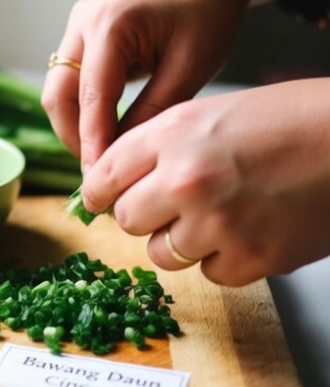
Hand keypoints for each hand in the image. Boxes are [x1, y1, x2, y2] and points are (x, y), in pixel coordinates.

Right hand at [41, 0, 244, 169]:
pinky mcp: (83, 34)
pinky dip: (84, 109)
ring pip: (59, 89)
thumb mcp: (189, 69)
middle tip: (102, 178)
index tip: (101, 185)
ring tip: (107, 161)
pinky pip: (72, 79)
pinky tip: (109, 134)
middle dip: (75, 138)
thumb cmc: (207, 15)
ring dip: (76, 126)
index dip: (94, 144)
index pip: (90, 97)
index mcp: (110, 23)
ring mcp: (78, 24)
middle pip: (58, 94)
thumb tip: (122, 159)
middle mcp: (83, 20)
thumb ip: (153, 113)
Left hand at [80, 79, 329, 285]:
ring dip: (182, 240)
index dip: (100, 192)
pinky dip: (224, 258)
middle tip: (169, 205)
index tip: (100, 200)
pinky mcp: (252, 259)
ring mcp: (218, 224)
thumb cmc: (286, 120)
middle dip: (144, 215)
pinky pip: (211, 273)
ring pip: (164, 254)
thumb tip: (121, 182)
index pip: (105, 175)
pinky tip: (248, 227)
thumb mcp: (211, 113)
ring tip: (217, 213)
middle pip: (127, 219)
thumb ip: (162, 145)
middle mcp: (186, 179)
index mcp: (173, 134)